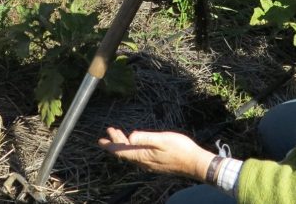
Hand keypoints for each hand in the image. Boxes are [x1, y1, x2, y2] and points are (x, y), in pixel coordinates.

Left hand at [98, 127, 213, 180]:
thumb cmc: (181, 149)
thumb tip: (130, 136)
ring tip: (119, 134)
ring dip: (124, 143)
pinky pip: (138, 156)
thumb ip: (145, 138)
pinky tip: (135, 143)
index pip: (121, 152)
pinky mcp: (155, 163)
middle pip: (125, 152)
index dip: (110, 146)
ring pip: (131, 154)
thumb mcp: (162, 140)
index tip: (101, 140)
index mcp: (143, 156)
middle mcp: (143, 162)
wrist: (194, 163)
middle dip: (116, 141)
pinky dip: (132, 147)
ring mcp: (149, 164)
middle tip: (109, 131)